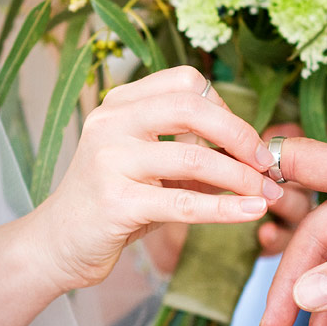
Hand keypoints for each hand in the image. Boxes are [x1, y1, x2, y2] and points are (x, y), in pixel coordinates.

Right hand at [28, 67, 280, 292]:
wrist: (59, 243)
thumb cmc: (114, 200)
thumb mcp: (150, 165)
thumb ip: (192, 150)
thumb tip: (254, 153)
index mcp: (120, 104)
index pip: (186, 82)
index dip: (225, 108)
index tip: (245, 140)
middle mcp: (111, 122)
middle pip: (192, 107)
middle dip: (240, 135)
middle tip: (266, 164)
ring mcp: (109, 160)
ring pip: (194, 159)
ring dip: (241, 178)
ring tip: (267, 194)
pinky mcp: (115, 203)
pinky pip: (185, 204)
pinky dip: (227, 208)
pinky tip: (252, 212)